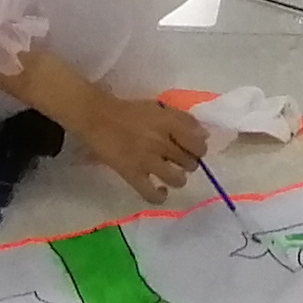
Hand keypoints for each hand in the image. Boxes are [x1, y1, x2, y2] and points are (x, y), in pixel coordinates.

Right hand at [67, 93, 207, 201]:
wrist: (97, 117)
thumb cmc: (128, 111)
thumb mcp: (159, 107)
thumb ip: (183, 119)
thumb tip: (205, 135)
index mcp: (169, 123)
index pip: (198, 143)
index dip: (198, 149)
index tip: (191, 149)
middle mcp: (162, 142)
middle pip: (190, 162)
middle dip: (188, 163)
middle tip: (177, 160)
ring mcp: (147, 160)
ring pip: (178, 179)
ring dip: (178, 178)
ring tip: (170, 174)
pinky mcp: (132, 174)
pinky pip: (153, 194)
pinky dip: (160, 195)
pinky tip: (160, 189)